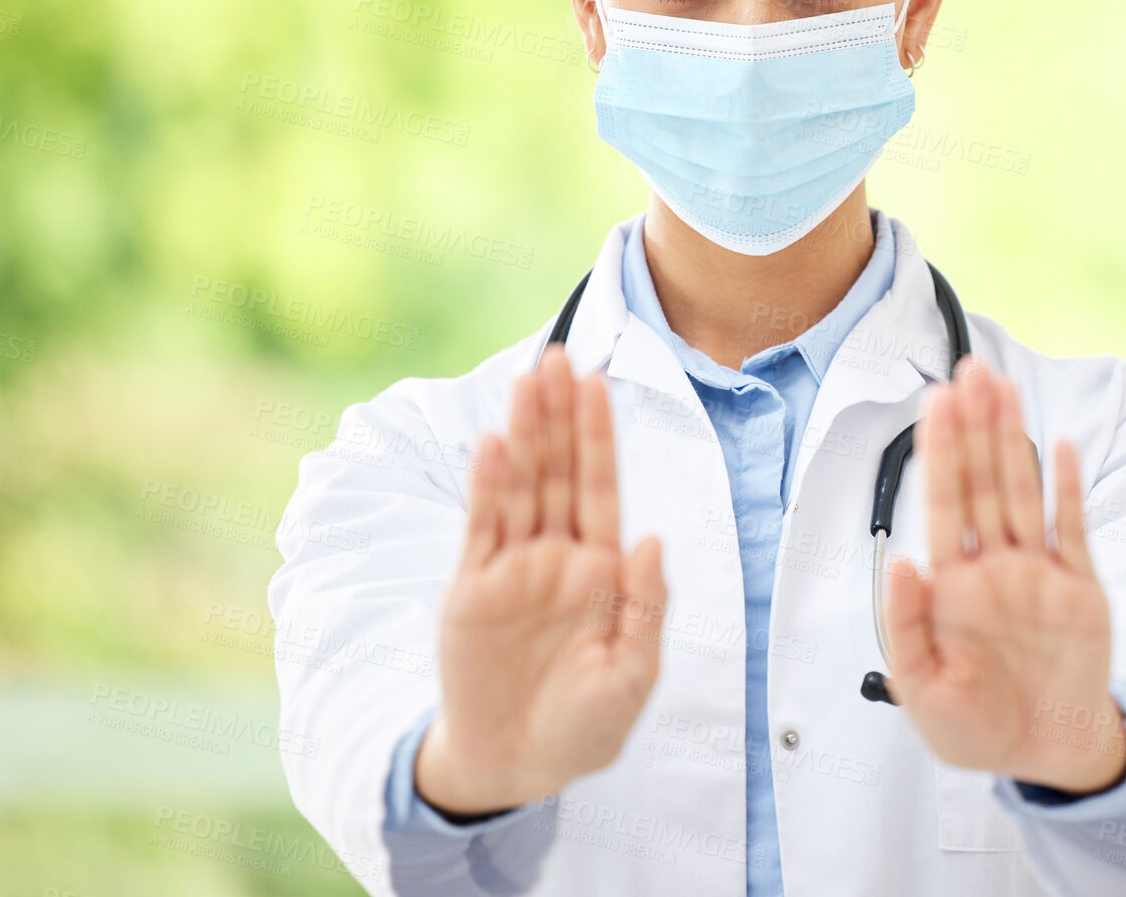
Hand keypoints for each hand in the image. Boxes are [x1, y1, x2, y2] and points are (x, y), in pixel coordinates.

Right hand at [415, 342, 667, 815]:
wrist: (516, 767)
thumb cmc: (584, 726)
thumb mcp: (633, 674)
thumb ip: (647, 605)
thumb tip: (653, 539)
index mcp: (601, 569)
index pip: (600, 487)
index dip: (598, 436)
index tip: (597, 384)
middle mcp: (556, 556)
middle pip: (558, 472)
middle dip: (559, 416)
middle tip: (557, 358)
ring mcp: (512, 568)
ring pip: (519, 487)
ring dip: (524, 435)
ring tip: (527, 382)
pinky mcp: (472, 589)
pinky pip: (482, 529)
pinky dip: (487, 487)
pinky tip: (493, 446)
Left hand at [883, 357, 1125, 793]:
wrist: (1046, 755)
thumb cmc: (977, 725)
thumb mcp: (921, 689)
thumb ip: (904, 624)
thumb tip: (900, 562)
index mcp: (951, 585)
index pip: (942, 503)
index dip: (939, 451)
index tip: (934, 402)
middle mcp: (992, 566)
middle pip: (981, 481)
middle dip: (974, 425)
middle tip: (971, 369)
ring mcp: (1037, 572)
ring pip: (1022, 491)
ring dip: (1013, 438)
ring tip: (1004, 386)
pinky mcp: (1079, 589)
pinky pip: (1071, 529)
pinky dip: (1066, 490)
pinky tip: (1058, 448)